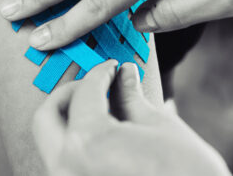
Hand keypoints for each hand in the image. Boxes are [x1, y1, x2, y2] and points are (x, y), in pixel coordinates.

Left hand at [33, 61, 230, 175]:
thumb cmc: (186, 171)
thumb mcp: (158, 125)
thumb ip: (130, 96)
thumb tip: (124, 75)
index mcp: (87, 143)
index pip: (84, 93)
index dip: (101, 72)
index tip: (114, 67)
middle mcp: (67, 168)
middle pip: (46, 118)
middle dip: (69, 94)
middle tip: (95, 84)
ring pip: (53, 144)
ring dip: (71, 120)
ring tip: (102, 108)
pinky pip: (67, 164)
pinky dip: (79, 144)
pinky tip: (105, 135)